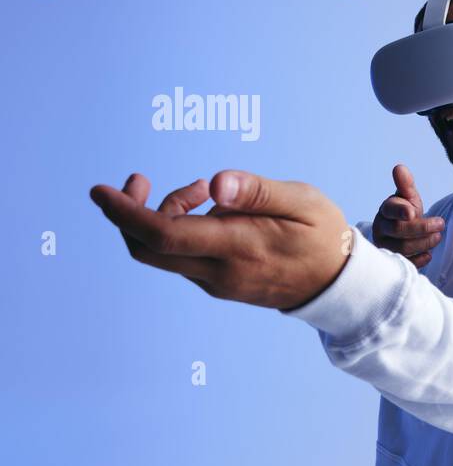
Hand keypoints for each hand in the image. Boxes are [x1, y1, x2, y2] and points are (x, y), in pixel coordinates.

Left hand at [90, 170, 352, 309]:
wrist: (339, 286)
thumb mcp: (303, 201)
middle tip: (140, 180)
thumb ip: (257, 191)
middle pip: (146, 249)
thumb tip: (214, 183)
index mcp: (238, 248)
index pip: (164, 235)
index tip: (100, 190)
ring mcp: (216, 283)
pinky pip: (180, 257)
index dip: (125, 212)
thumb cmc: (325, 236)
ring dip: (161, 216)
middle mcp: (219, 272)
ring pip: (162, 252)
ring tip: (198, 190)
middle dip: (128, 212)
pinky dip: (177, 229)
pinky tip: (207, 211)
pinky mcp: (217, 284)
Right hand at [372, 163, 443, 268]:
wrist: (403, 234)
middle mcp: (381, 229)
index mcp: (385, 211)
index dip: (401, 211)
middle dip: (422, 228)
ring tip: (438, 237)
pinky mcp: (392, 261)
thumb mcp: (408, 198)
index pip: (390, 210)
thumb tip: (399, 167)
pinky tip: (429, 255)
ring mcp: (385, 246)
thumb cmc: (406, 213)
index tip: (413, 212)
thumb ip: (406, 185)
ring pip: (403, 248)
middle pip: (399, 230)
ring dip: (424, 243)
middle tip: (440, 224)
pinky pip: (405, 263)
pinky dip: (419, 260)